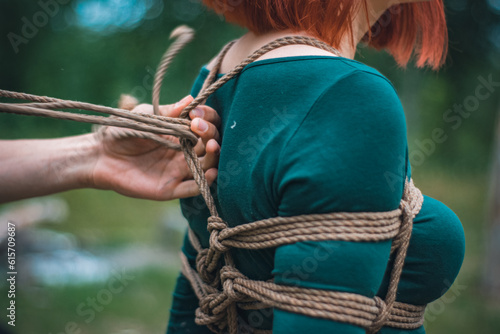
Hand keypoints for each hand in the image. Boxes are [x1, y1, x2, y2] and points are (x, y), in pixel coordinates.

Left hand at [90, 96, 220, 199]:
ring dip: (213, 156)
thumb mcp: (146, 117)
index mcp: (180, 133)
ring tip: (211, 146)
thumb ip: (168, 112)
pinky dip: (206, 182)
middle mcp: (184, 152)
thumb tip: (190, 99)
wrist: (100, 155)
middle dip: (210, 134)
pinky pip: (193, 188)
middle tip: (199, 127)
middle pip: (210, 145)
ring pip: (206, 166)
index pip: (205, 126)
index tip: (197, 113)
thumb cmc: (121, 132)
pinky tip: (211, 172)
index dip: (208, 118)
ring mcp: (178, 171)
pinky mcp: (170, 188)